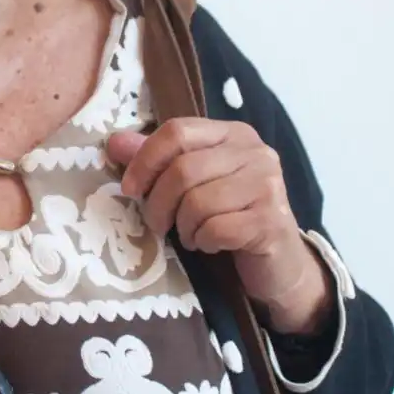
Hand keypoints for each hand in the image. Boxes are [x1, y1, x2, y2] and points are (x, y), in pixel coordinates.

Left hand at [107, 119, 332, 333]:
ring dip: (183, 226)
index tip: (130, 188)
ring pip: (198, 201)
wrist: (279, 263)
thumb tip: (114, 143)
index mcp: (232, 133)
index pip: (177, 131)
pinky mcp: (272, 221)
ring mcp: (267, 185)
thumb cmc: (230, 216)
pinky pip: (217, 229)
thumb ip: (157, 160)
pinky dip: (203, 241)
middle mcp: (255, 152)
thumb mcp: (193, 183)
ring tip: (189, 234)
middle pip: (184, 169)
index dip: (145, 159)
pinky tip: (208, 243)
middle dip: (159, 202)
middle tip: (157, 224)